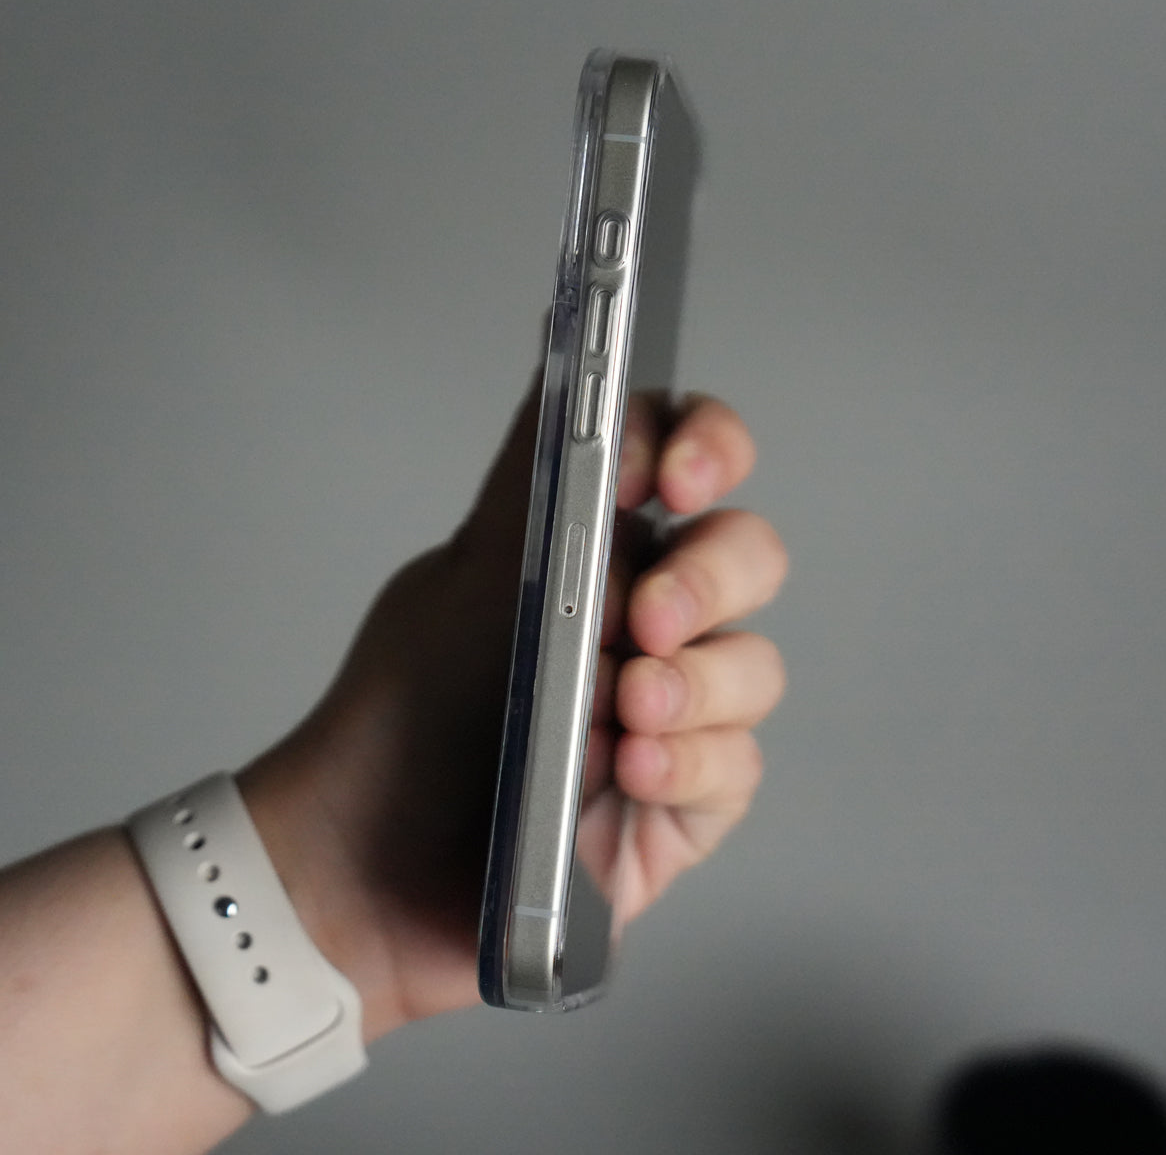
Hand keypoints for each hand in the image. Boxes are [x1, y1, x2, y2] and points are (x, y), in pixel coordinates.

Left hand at [237, 378, 787, 1040]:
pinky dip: (687, 763)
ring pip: (753, 666)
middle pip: (746, 557)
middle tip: (645, 617)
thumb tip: (568, 343)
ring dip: (696, 684)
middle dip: (712, 578)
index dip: (707, 449)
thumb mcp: (470, 573)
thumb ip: (535, 469)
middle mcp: (645, 621)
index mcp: (598, 550)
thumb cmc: (402, 712)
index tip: (676, 477)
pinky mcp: (681, 800)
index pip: (690, 463)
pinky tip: (626, 774)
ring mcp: (671, 711)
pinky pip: (735, 766)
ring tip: (621, 711)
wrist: (366, 868)